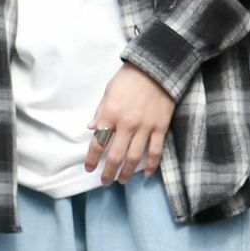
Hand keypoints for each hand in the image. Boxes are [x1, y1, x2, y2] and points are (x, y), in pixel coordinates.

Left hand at [86, 64, 174, 184]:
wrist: (156, 68)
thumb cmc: (128, 78)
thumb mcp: (108, 92)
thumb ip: (100, 112)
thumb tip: (91, 128)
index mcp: (110, 115)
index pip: (98, 143)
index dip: (92, 159)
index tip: (89, 168)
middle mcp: (126, 125)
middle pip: (115, 156)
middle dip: (108, 172)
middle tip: (105, 181)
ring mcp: (145, 128)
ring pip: (134, 157)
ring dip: (127, 172)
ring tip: (122, 181)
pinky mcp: (160, 127)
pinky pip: (155, 151)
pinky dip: (151, 164)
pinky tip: (147, 173)